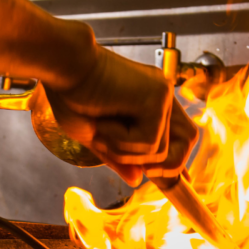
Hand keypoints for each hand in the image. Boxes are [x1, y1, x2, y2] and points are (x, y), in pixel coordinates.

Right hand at [43, 47, 197, 185]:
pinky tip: (103, 119)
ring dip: (125, 151)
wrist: (61, 67)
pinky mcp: (158, 99)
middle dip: (163, 166)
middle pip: (186, 143)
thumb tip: (137, 180)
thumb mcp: (94, 135)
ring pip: (162, 153)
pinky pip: (149, 145)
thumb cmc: (70, 95)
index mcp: (150, 101)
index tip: (179, 181)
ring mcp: (162, 96)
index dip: (177, 162)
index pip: (179, 135)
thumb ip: (117, 157)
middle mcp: (161, 96)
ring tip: (101, 129)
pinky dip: (121, 142)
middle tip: (132, 164)